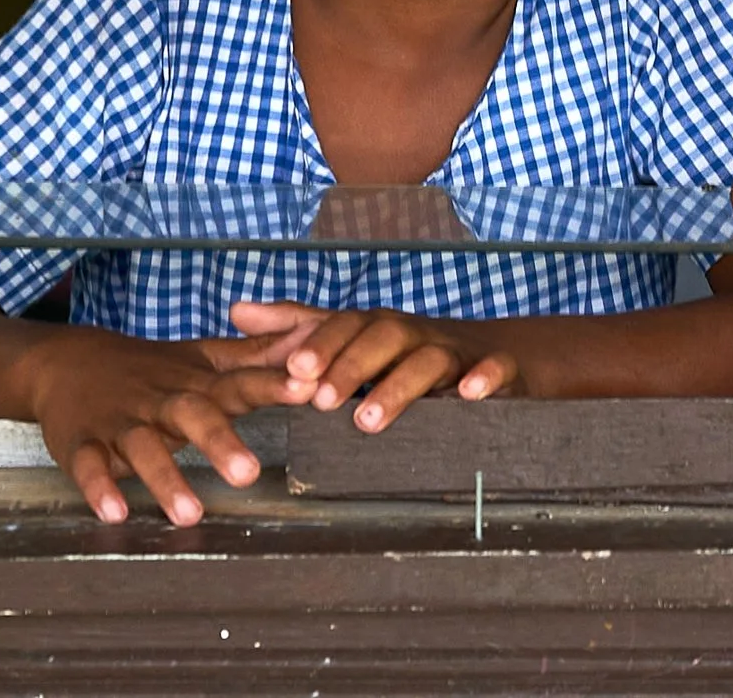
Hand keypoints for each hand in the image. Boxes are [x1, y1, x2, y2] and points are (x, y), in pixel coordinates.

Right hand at [19, 325, 315, 526]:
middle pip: (193, 415)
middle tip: (249, 474)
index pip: (240, 381)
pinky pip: (89, 465)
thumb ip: (259, 356)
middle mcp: (163, 400)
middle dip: (220, 442)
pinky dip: (99, 487)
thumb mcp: (205, 357)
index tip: (309, 389)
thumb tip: (316, 340)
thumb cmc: (152, 368)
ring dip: (165, 478)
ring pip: (143, 447)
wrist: (66, 360)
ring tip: (190, 515)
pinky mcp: (83, 442)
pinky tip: (114, 513)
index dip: (274, 384)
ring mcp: (122, 421)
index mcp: (198, 383)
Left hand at [232, 301, 519, 431]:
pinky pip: (494, 369)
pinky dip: (484, 378)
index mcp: (379, 328)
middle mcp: (415, 334)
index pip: (348, 327)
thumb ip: (299, 327)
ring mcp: (457, 351)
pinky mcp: (496, 370)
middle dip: (352, 367)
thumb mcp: (354, 338)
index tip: (294, 373)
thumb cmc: (409, 352)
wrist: (493, 353)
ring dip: (399, 386)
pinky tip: (469, 395)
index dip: (322, 346)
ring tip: (368, 421)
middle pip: (384, 338)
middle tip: (321, 402)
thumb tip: (237, 311)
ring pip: (429, 360)